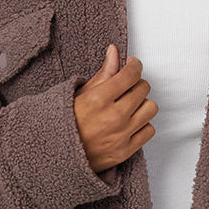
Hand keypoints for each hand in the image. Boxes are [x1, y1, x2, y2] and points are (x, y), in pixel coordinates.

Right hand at [73, 44, 158, 173]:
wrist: (58, 156)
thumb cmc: (66, 124)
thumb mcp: (79, 94)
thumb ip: (103, 73)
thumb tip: (114, 52)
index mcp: (98, 100)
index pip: (131, 74)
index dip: (134, 65)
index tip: (132, 65)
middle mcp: (113, 117)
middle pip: (143, 89)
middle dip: (137, 83)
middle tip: (128, 86)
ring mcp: (121, 135)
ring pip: (150, 108)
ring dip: (142, 104)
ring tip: (130, 105)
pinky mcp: (126, 151)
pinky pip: (149, 130)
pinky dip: (143, 124)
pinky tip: (131, 122)